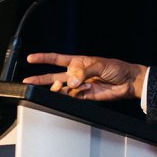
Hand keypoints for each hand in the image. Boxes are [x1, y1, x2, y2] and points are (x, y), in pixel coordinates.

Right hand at [24, 53, 143, 102]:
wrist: (128, 82)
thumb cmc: (116, 68)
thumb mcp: (100, 65)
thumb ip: (84, 72)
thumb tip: (72, 81)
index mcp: (78, 62)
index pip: (57, 59)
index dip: (43, 58)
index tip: (31, 58)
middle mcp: (76, 73)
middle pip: (54, 76)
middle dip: (40, 79)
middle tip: (27, 81)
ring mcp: (79, 86)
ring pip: (62, 89)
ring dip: (61, 88)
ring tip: (64, 87)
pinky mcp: (84, 96)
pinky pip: (72, 97)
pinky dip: (74, 95)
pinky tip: (81, 90)